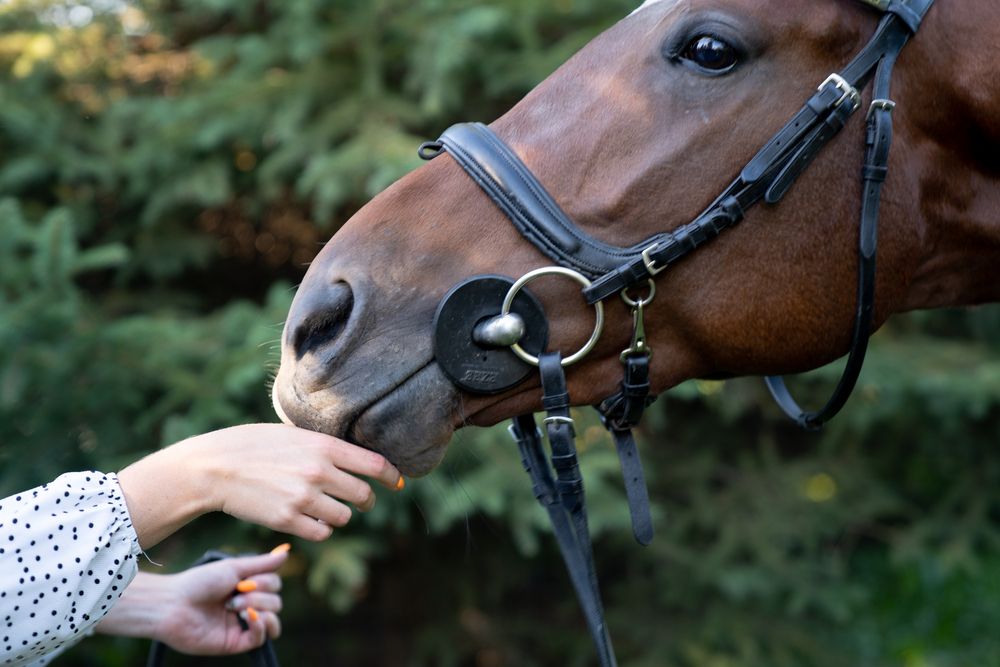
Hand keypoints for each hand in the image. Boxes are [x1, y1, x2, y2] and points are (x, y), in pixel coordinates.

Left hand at [97, 550, 286, 654]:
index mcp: (246, 588)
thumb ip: (261, 563)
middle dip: (259, 596)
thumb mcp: (233, 567)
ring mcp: (241, 625)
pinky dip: (260, 626)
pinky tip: (247, 618)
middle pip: (276, 602)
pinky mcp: (235, 643)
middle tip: (234, 595)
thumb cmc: (198, 582)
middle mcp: (246, 606)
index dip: (266, 582)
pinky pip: (261, 639)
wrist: (173, 604)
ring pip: (273, 621)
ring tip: (236, 608)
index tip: (245, 579)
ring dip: (261, 610)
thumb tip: (287, 552)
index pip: (275, 585)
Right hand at [118, 423, 404, 546]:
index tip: (398, 482)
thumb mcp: (293, 434)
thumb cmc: (253, 445)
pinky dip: (319, 528)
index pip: (374, 464)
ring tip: (324, 507)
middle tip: (360, 501)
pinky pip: (322, 532)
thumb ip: (323, 447)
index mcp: (324, 446)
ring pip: (344, 517)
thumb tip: (354, 458)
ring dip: (339, 515)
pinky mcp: (288, 520)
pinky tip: (307, 519)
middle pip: (363, 495)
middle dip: (364, 500)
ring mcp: (304, 498)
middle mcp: (319, 472)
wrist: (214, 467)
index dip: (391, 476)